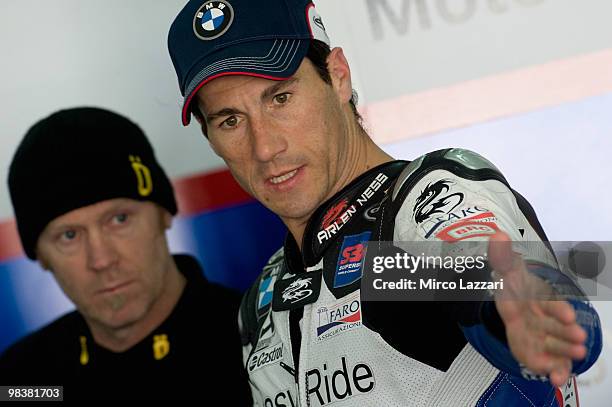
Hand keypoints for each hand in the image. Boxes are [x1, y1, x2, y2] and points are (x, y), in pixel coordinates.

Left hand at [487, 232, 586, 386]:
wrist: (512, 306)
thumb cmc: (514, 289)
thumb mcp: (505, 272)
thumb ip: (501, 257)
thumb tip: (496, 234)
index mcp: (542, 301)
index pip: (553, 305)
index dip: (559, 310)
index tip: (567, 314)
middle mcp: (548, 321)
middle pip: (559, 327)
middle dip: (568, 332)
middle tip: (579, 337)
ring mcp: (546, 339)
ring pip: (558, 346)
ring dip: (567, 351)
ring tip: (578, 355)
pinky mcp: (541, 354)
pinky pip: (550, 364)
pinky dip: (555, 372)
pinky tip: (556, 380)